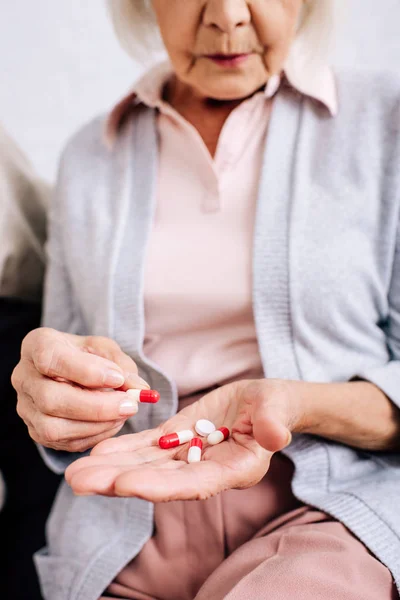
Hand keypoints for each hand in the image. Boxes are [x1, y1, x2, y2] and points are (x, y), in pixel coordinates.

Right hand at [12, 327, 150, 452]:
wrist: (70, 372)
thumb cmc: (86, 355)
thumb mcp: (105, 349)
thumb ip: (121, 365)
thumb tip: (139, 388)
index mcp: (37, 345)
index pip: (51, 359)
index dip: (86, 371)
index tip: (117, 378)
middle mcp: (24, 377)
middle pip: (51, 399)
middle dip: (96, 406)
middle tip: (130, 404)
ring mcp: (26, 408)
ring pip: (54, 427)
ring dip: (96, 425)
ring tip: (123, 413)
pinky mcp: (36, 431)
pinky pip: (63, 442)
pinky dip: (93, 436)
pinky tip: (112, 423)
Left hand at [66, 379, 302, 500]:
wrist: (265, 403)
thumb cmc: (275, 406)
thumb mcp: (277, 409)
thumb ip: (273, 423)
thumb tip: (274, 435)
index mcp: (233, 469)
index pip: (193, 483)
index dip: (160, 485)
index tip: (125, 485)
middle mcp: (205, 469)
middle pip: (159, 480)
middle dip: (119, 482)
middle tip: (80, 482)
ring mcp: (188, 455)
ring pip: (146, 465)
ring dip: (111, 469)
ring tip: (75, 473)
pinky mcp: (177, 438)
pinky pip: (147, 447)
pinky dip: (123, 450)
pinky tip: (96, 453)